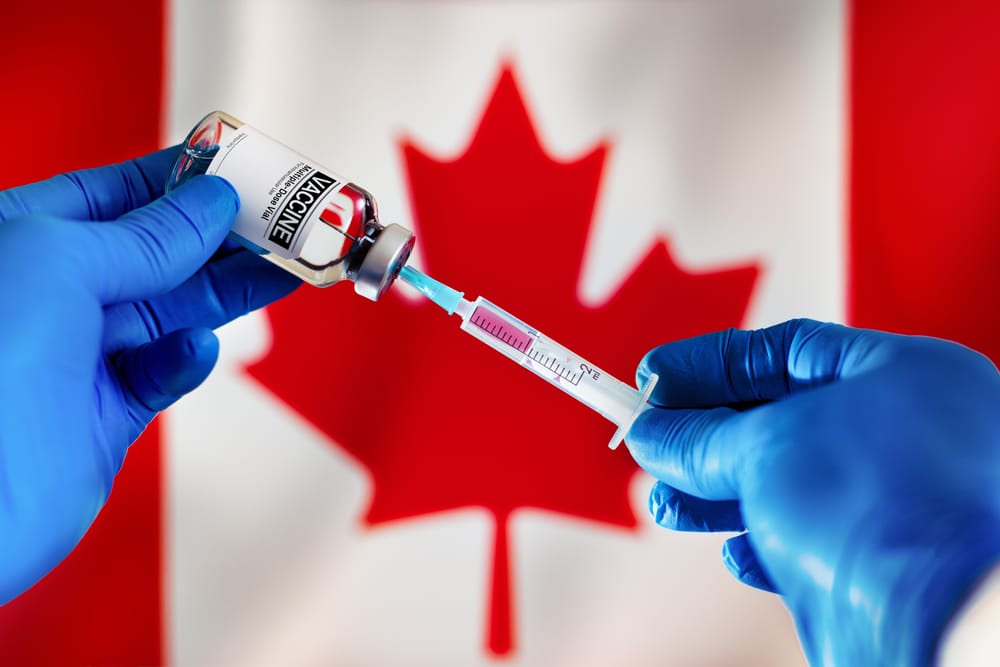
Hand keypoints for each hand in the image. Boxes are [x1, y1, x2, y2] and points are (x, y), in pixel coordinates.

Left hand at [0, 148, 299, 603]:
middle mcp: (48, 296)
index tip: (236, 167)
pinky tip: (198, 347)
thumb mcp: (60, 264)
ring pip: (173, 308)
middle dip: (220, 233)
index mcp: (17, 241)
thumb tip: (210, 202)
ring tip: (286, 265)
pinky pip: (166, 371)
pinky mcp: (107, 412)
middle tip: (282, 218)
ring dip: (230, 287)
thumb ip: (146, 235)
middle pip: (155, 250)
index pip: (111, 193)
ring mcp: (79, 355)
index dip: (177, 176)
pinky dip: (188, 359)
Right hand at [626, 320, 999, 664]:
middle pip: (780, 419)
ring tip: (665, 503)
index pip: (786, 351)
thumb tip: (653, 434)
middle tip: (647, 441)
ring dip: (714, 494)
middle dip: (703, 436)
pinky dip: (761, 542)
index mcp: (904, 376)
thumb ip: (701, 437)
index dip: (710, 363)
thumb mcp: (768, 446)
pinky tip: (735, 553)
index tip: (652, 377)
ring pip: (786, 484)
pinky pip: (806, 539)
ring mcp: (897, 500)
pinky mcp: (880, 563)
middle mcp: (908, 433)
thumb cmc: (886, 507)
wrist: (945, 622)